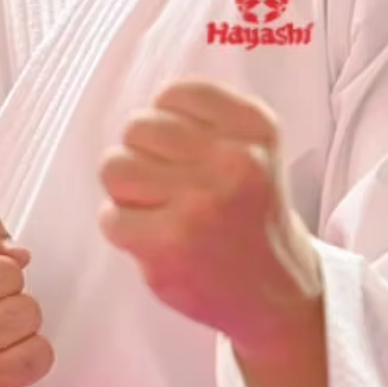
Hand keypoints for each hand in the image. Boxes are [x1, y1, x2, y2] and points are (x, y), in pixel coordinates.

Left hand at [98, 80, 323, 358]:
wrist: (277, 292)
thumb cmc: (251, 215)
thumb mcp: (255, 147)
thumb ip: (206, 116)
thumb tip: (143, 110)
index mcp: (255, 128)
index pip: (174, 94)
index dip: (164, 120)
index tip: (182, 149)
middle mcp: (234, 161)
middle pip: (138, 127)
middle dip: (141, 154)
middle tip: (166, 183)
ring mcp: (200, 204)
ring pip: (115, 167)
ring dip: (125, 190)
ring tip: (154, 206)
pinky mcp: (169, 244)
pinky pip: (110, 216)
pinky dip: (123, 228)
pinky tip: (152, 235)